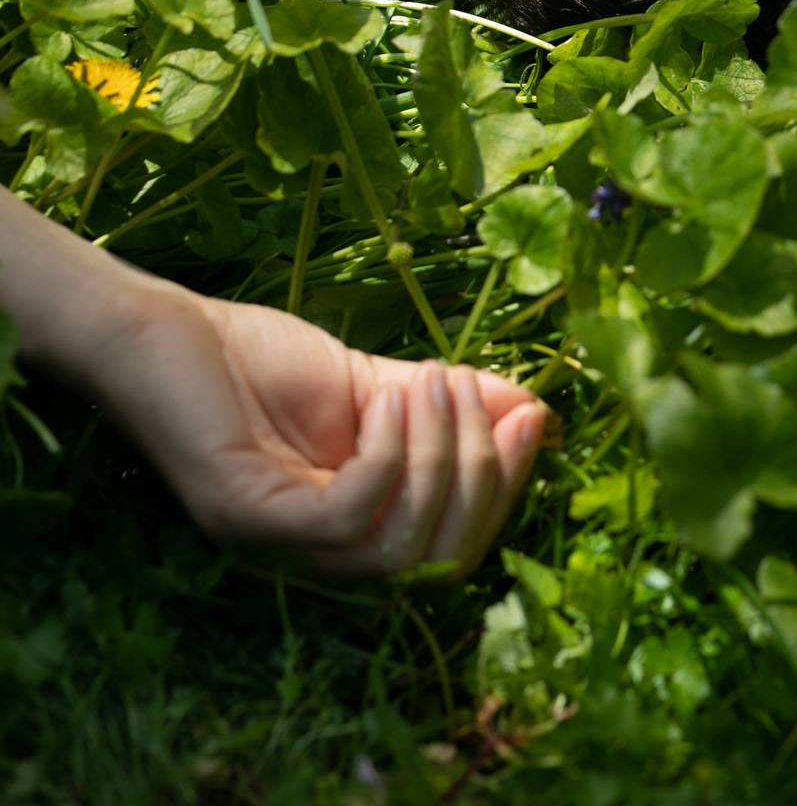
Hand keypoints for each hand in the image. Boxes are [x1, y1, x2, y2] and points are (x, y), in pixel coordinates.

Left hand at [87, 277, 547, 577]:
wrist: (163, 334)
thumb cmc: (259, 362)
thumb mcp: (375, 385)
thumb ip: (444, 407)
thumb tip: (532, 411)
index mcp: (352, 534)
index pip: (451, 548)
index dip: (500, 490)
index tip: (531, 416)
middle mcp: (316, 560)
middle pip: (436, 562)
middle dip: (479, 477)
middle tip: (481, 396)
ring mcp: (279, 546)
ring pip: (399, 552)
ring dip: (440, 461)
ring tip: (437, 381)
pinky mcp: (247, 518)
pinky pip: (346, 518)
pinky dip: (387, 459)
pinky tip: (390, 398)